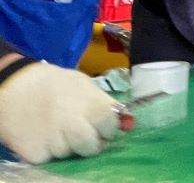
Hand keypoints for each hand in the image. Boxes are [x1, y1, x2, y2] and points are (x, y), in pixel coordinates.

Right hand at [0, 62, 117, 163]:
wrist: (14, 88)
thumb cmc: (55, 85)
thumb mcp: (83, 85)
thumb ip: (104, 103)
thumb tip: (127, 122)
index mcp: (88, 103)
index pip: (110, 126)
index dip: (108, 128)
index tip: (103, 126)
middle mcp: (72, 123)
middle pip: (93, 147)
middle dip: (91, 143)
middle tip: (82, 133)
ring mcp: (53, 140)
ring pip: (71, 155)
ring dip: (69, 146)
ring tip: (58, 129)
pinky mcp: (35, 154)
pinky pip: (51, 160)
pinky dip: (49, 152)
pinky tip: (43, 135)